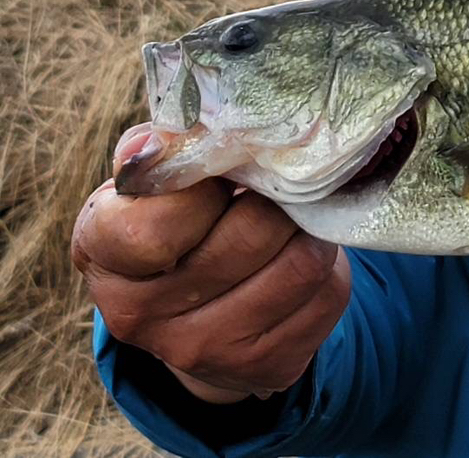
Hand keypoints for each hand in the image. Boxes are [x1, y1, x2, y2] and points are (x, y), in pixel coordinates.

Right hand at [71, 127, 350, 403]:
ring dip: (311, 227)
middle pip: (249, 235)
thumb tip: (164, 140)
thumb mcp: (156, 181)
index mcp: (101, 255)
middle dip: (278, 196)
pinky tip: (304, 253)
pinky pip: (327, 293)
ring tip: (296, 213)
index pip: (156, 228)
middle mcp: (142, 316)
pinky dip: (330, 263)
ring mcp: (204, 349)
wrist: (202, 312)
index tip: (223, 174)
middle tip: (280, 183)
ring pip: (299, 263)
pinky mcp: (266, 365)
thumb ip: (163, 149)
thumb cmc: (180, 220)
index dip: (206, 186)